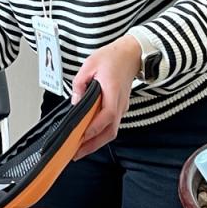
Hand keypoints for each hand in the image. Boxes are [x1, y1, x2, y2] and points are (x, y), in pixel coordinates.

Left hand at [69, 35, 141, 158]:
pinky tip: (90, 136)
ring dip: (97, 142)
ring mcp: (122, 107)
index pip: (106, 115)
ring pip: (112, 131)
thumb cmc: (112, 57)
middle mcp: (119, 103)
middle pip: (110, 131)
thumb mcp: (90, 64)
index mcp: (112, 90)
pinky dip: (101, 134)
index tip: (80, 137)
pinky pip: (112, 126)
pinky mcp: (121, 108)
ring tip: (81, 149)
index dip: (94, 129)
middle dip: (93, 145)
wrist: (131, 54)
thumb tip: (75, 101)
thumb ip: (80, 83)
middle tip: (77, 154)